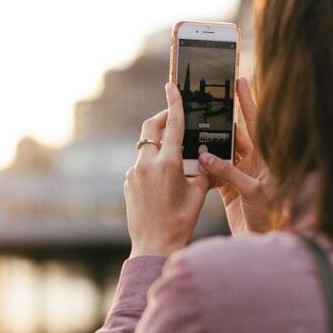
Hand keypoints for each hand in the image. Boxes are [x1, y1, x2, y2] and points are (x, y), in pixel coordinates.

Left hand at [124, 83, 211, 256]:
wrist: (153, 245)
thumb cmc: (181, 221)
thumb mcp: (199, 193)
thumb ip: (202, 169)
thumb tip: (205, 156)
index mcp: (168, 164)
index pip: (173, 125)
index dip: (174, 103)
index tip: (172, 86)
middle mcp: (147, 164)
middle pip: (150, 129)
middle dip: (161, 119)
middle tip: (173, 118)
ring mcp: (134, 173)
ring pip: (146, 148)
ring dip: (159, 146)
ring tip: (175, 158)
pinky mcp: (128, 183)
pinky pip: (141, 165)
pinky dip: (152, 164)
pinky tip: (164, 180)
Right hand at [198, 76, 272, 233]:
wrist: (265, 244)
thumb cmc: (271, 218)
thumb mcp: (252, 192)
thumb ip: (229, 173)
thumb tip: (205, 156)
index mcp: (267, 158)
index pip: (258, 123)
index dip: (248, 101)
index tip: (239, 80)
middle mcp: (256, 163)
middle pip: (236, 136)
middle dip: (221, 122)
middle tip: (206, 104)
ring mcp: (243, 175)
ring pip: (223, 154)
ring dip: (209, 146)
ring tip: (194, 132)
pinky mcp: (231, 189)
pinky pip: (215, 173)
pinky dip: (204, 168)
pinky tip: (193, 162)